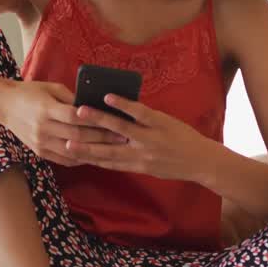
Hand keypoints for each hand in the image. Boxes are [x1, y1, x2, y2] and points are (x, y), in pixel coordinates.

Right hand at [0, 81, 125, 167]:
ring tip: (113, 149)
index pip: (76, 117)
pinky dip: (80, 158)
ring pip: (72, 151)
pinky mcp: (39, 151)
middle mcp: (43, 128)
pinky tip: (94, 156)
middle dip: (102, 137)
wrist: (4, 106)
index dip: (96, 120)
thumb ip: (72, 98)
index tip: (115, 121)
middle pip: (77, 135)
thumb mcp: (51, 88)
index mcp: (46, 109)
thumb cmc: (31, 92)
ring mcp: (41, 142)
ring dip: (94, 151)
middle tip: (122, 137)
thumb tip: (94, 107)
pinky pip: (63, 159)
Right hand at [66, 94, 219, 181]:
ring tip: (80, 111)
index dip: (86, 156)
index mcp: (135, 165)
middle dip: (84, 143)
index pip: (106, 161)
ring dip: (98, 119)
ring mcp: (149, 137)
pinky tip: (109, 97)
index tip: (68, 151)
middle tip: (64, 137)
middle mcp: (139, 154)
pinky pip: (138, 113)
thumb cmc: (176, 166)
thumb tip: (111, 151)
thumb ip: (131, 160)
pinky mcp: (160, 123)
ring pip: (118, 128)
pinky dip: (123, 104)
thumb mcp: (151, 169)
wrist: (203, 162)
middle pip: (106, 148)